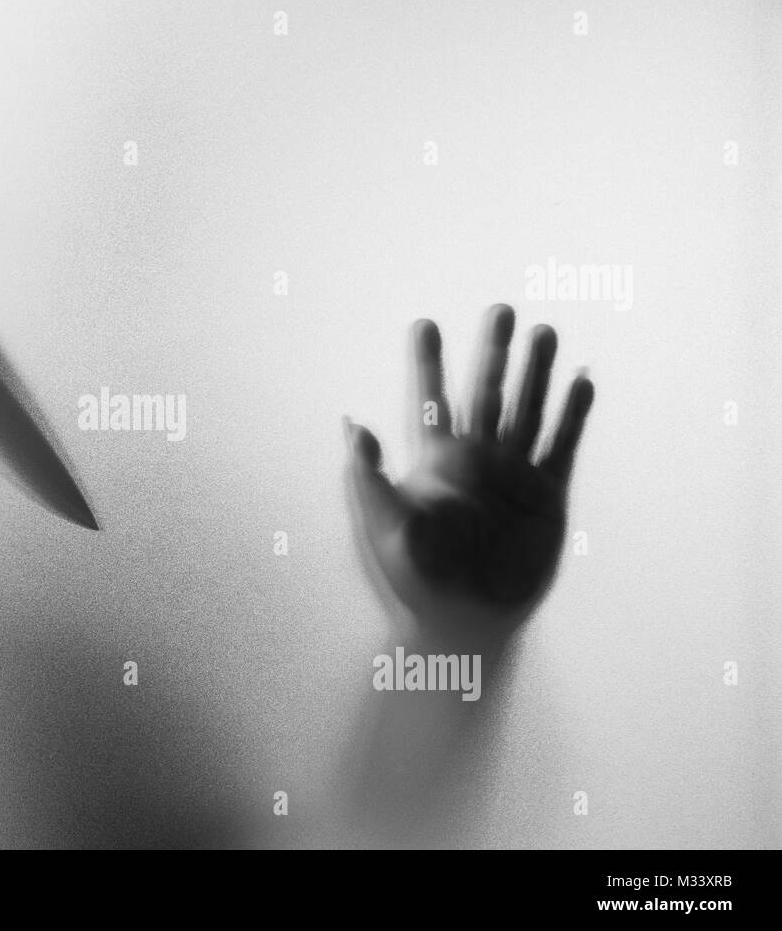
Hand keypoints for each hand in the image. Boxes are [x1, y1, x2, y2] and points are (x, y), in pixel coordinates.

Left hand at [346, 304, 593, 638]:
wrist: (465, 622)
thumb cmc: (416, 579)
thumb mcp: (383, 526)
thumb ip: (367, 475)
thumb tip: (350, 422)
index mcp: (435, 463)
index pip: (431, 400)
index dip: (427, 362)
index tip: (423, 323)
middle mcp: (476, 461)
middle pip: (486, 393)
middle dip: (493, 351)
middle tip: (501, 308)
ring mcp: (514, 476)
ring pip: (528, 410)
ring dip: (537, 372)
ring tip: (545, 331)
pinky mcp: (547, 498)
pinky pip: (561, 446)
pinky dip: (573, 414)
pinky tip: (581, 380)